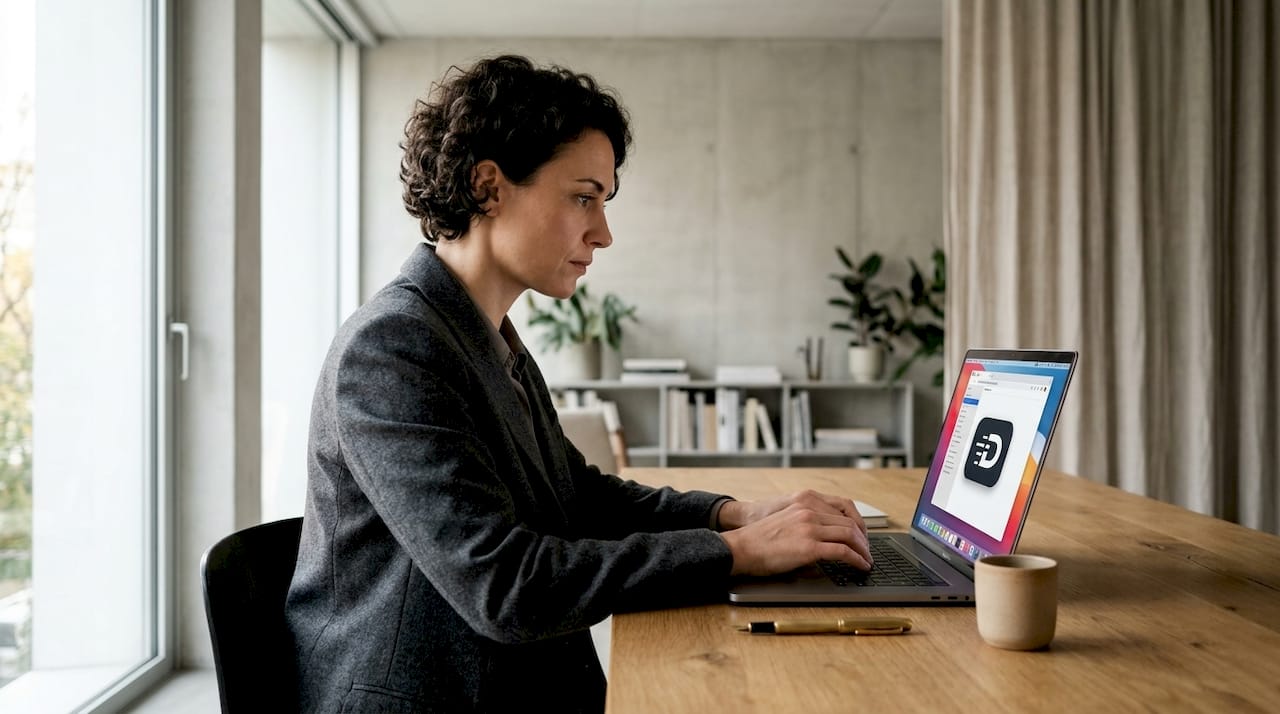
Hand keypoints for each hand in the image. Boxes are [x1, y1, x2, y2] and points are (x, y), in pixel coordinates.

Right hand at [718, 497, 871, 576]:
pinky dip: (856, 559)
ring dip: (863, 550)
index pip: (842, 508)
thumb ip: (806, 524)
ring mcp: (810, 528)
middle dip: (863, 538)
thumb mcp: (786, 521)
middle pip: (849, 522)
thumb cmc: (758, 540)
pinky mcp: (810, 547)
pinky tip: (860, 566)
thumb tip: (825, 540)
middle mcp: (809, 511)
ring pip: (850, 535)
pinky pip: (843, 552)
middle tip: (867, 550)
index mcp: (804, 502)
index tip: (861, 535)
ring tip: (866, 560)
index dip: (857, 523)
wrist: (741, 548)